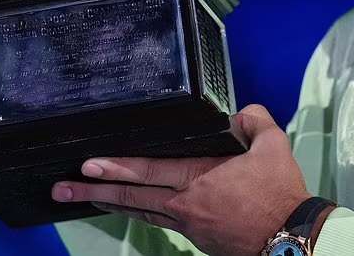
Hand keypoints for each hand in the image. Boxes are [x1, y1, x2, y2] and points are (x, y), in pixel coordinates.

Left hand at [51, 104, 309, 255]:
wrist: (293, 240)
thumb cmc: (282, 193)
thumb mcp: (273, 145)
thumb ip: (252, 120)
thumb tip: (236, 112)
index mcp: (201, 178)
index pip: (149, 170)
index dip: (116, 167)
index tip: (87, 164)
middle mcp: (186, 204)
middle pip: (131, 196)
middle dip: (92, 190)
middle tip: (60, 187)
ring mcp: (188, 224)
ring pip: (139, 211)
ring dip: (107, 203)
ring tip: (79, 197)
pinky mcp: (195, 237)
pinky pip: (157, 220)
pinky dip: (136, 212)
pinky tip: (124, 207)